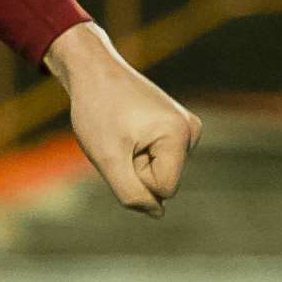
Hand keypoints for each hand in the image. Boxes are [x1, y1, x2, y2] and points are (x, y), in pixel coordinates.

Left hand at [44, 22, 201, 217]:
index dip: (134, 175)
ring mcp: (185, 127)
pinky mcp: (174, 126)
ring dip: (133, 158)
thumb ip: (131, 193)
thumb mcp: (107, 159)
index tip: (120, 143)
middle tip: (117, 135)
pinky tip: (126, 127)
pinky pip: (155, 158)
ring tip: (120, 129)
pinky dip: (136, 150)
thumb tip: (157, 212)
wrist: (91, 69)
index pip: (162, 189)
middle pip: (162, 180)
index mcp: (181, 134)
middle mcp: (190, 130)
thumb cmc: (96, 109)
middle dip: (134, 166)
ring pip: (158, 171)